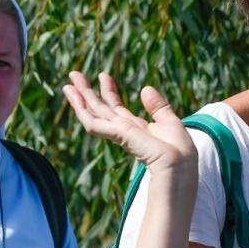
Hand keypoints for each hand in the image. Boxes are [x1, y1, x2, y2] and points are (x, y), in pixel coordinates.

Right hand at [62, 72, 195, 174]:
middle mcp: (125, 133)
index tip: (103, 75)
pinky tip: (75, 98)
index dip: (109, 92)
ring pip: (93, 115)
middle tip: (74, 74)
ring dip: (79, 99)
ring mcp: (120, 136)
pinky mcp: (120, 137)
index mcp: (136, 131)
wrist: (180, 173)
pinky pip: (95, 124)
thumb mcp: (172, 124)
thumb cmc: (180, 157)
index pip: (117, 109)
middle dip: (87, 92)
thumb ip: (158, 107)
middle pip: (101, 110)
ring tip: (67, 84)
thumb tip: (144, 88)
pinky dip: (83, 111)